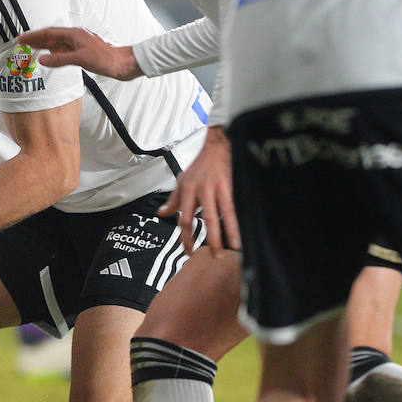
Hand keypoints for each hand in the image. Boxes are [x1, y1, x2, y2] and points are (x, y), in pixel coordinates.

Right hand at [19, 27, 142, 80]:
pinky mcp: (83, 51)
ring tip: (32, 49)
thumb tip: (42, 60)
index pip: (49, 33)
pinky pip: (63, 50)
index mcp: (74, 34)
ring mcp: (79, 44)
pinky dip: (54, 53)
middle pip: (52, 37)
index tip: (22, 39)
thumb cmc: (105, 59)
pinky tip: (50, 57)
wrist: (122, 64)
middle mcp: (76, 37)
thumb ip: (60, 59)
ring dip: (44, 46)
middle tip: (23, 43)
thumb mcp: (81, 59)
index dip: (34, 36)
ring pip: (57, 43)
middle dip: (37, 39)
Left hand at [158, 126, 238, 253]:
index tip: (189, 251)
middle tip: (210, 256)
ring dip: (222, 236)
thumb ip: (173, 200)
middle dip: (206, 240)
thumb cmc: (202, 164)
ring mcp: (214, 188)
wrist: (219, 144)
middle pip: (199, 221)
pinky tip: (240, 235)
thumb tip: (161, 215)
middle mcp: (198, 191)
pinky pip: (231, 209)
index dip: (185, 237)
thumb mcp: (183, 180)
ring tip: (227, 251)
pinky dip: (235, 224)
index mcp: (186, 191)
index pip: (183, 219)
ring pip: (216, 217)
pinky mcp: (228, 185)